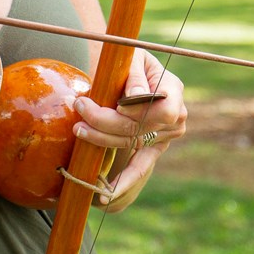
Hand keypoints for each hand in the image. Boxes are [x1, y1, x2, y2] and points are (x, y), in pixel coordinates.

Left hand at [72, 50, 187, 211]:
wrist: (130, 70)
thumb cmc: (131, 60)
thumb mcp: (134, 57)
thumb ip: (135, 75)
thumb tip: (135, 96)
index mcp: (174, 91)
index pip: (164, 109)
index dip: (140, 110)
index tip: (117, 103)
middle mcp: (175, 117)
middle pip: (139, 127)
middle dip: (105, 120)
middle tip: (80, 107)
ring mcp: (164, 137)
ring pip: (130, 144)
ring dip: (101, 138)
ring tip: (79, 129)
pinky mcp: (151, 149)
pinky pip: (139, 168)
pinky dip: (123, 182)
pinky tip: (105, 196)